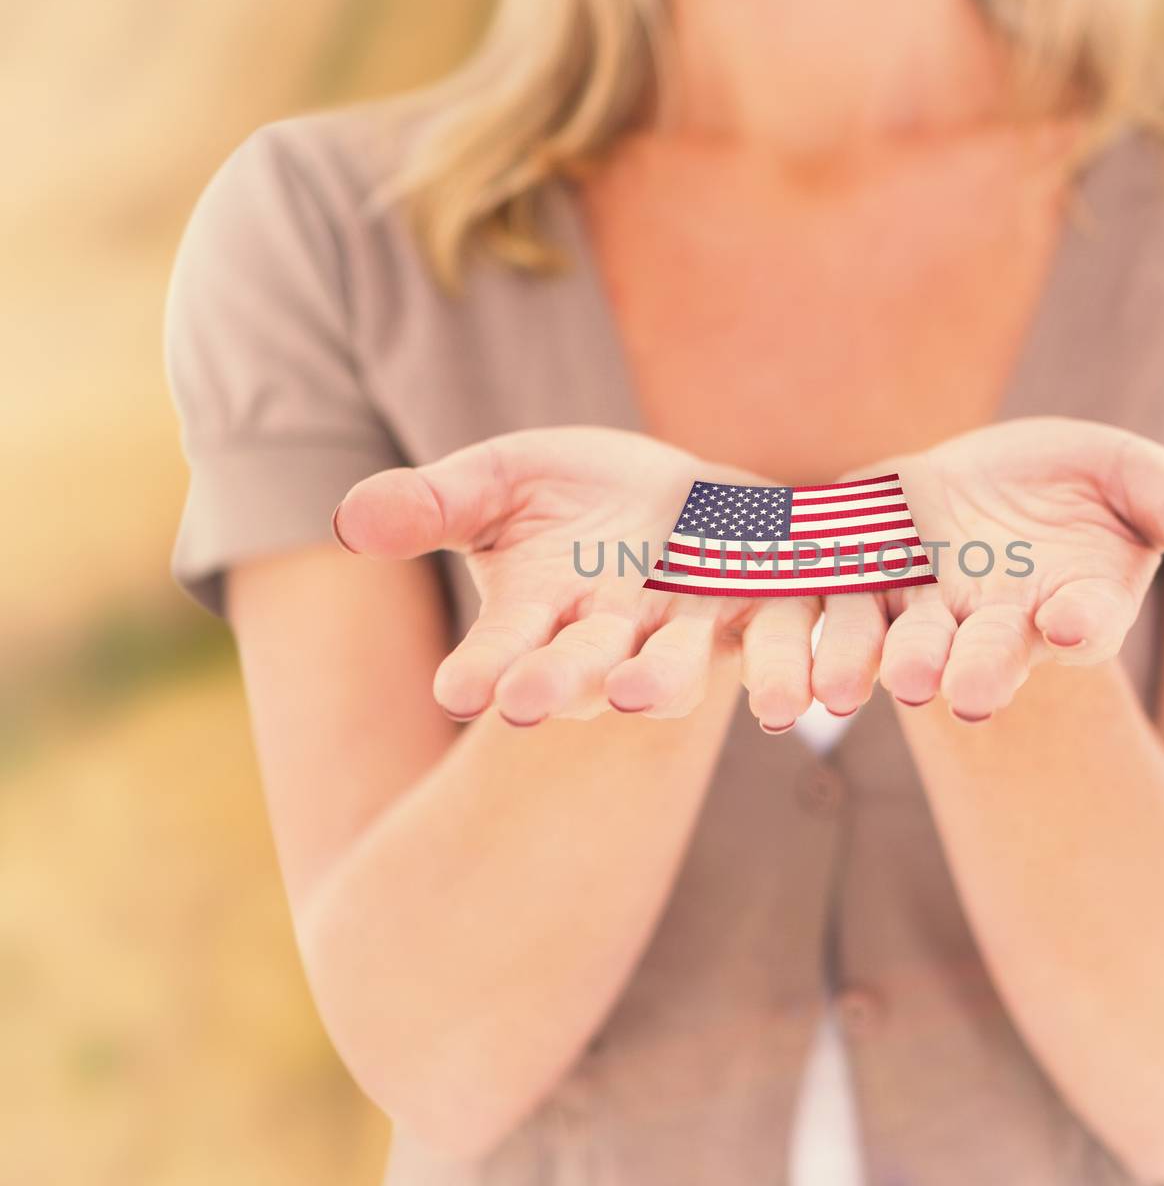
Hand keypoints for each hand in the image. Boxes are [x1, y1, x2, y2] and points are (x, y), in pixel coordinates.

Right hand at [331, 427, 818, 728]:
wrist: (669, 499)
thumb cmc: (562, 494)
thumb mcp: (493, 482)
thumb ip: (433, 503)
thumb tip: (350, 519)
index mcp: (539, 609)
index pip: (501, 647)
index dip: (480, 668)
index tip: (455, 690)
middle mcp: (608, 632)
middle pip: (581, 667)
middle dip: (556, 684)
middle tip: (525, 704)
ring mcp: (682, 624)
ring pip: (672, 666)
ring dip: (660, 682)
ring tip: (642, 694)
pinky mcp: (753, 606)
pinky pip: (768, 637)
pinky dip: (778, 658)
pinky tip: (790, 689)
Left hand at [812, 417, 1163, 721]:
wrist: (985, 490)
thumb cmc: (1081, 487)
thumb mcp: (1139, 482)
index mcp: (1069, 603)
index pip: (1081, 619)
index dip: (1080, 621)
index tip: (1076, 625)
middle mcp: (995, 623)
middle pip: (985, 649)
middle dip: (974, 666)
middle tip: (958, 693)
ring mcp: (923, 607)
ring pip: (902, 639)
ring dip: (886, 659)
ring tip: (868, 682)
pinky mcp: (859, 581)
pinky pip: (832, 604)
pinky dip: (810, 625)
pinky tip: (787, 644)